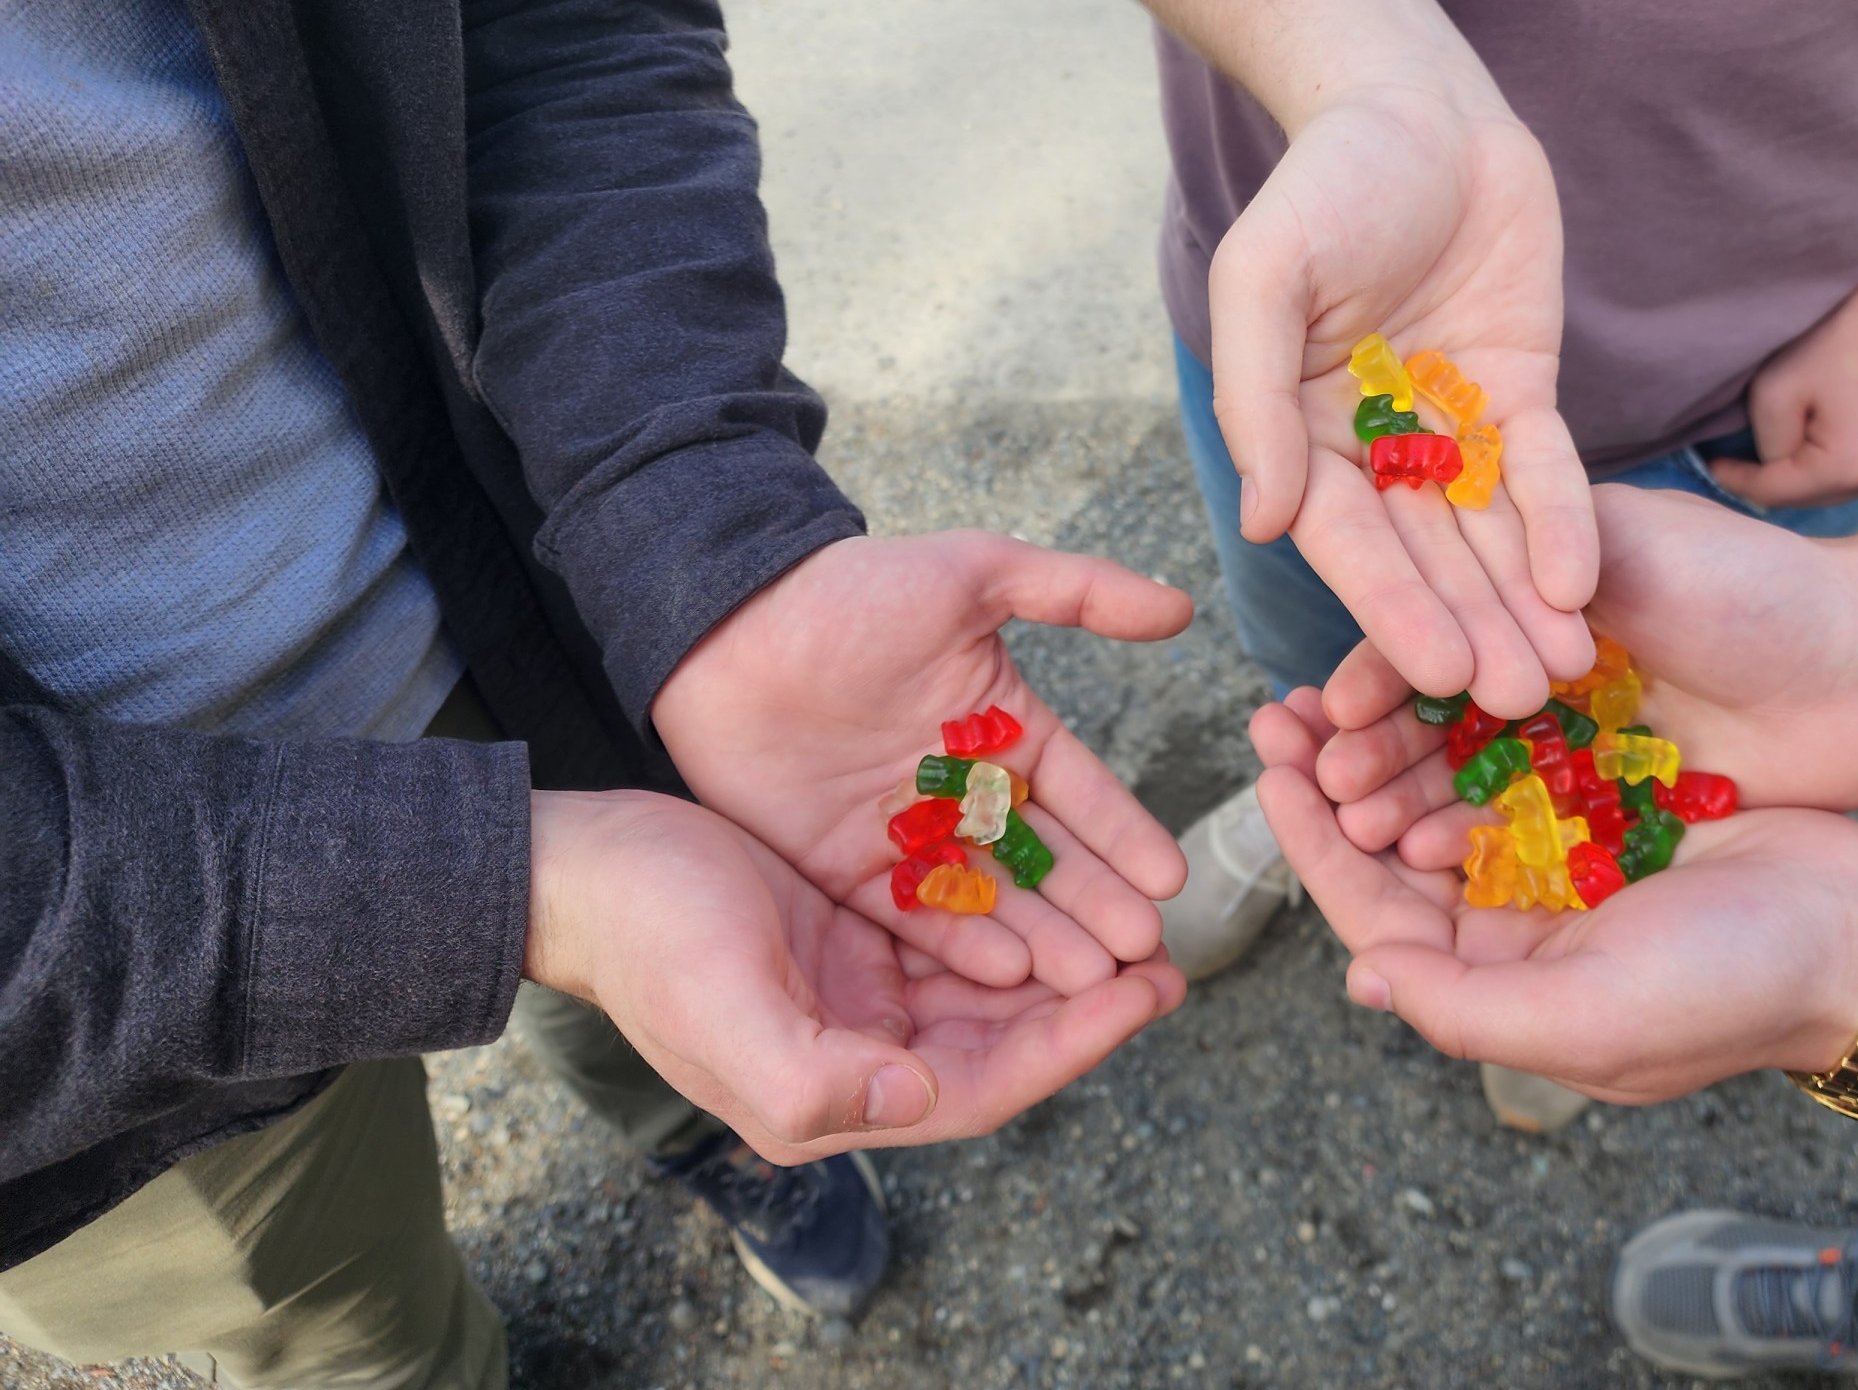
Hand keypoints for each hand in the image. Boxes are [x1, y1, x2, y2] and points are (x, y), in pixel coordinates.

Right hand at [526, 789, 1182, 1160]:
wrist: (586, 866)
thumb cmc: (650, 938)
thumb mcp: (725, 1008)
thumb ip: (817, 1075)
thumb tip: (920, 1093)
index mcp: (836, 1092)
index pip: (985, 1084)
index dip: (1072, 1045)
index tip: (1146, 995)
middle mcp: (858, 1053)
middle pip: (1003, 1040)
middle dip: (1086, 1005)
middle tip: (1169, 958)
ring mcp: (857, 992)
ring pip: (988, 988)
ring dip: (1061, 962)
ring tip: (1137, 926)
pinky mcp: (853, 931)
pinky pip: (954, 933)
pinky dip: (1009, 916)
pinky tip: (1058, 886)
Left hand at [652, 532, 1192, 995]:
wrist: (726, 624)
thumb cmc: (853, 590)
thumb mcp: (973, 572)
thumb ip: (1080, 590)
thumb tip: (1183, 608)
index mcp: (1005, 728)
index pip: (1083, 793)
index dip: (1126, 836)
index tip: (1171, 881)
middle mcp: (967, 792)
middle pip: (1048, 859)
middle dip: (1099, 905)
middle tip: (1148, 952)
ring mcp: (911, 836)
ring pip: (994, 896)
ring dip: (1047, 937)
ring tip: (1097, 978)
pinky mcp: (850, 870)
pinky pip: (918, 916)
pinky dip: (964, 944)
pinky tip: (1013, 975)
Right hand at [1209, 85, 1599, 717]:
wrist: (1418, 105)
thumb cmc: (1324, 185)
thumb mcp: (1265, 277)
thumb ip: (1257, 397)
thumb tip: (1268, 522)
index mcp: (1302, 438)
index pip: (1348, 543)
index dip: (1392, 609)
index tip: (1432, 673)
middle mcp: (1375, 450)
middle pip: (1427, 558)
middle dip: (1470, 628)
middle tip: (1512, 700)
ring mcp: (1452, 429)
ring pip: (1490, 535)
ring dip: (1521, 605)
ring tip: (1559, 673)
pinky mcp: (1520, 399)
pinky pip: (1543, 474)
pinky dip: (1563, 527)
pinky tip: (1581, 585)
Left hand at [1250, 693, 1857, 1099]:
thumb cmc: (1728, 990)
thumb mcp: (1589, 1020)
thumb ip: (1467, 1009)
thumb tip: (1360, 975)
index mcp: (1497, 981)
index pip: (1371, 912)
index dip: (1310, 843)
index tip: (1268, 769)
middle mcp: (1512, 920)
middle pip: (1392, 842)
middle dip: (1332, 776)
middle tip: (1282, 705)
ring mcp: (1556, 854)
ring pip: (1441, 787)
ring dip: (1389, 737)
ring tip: (1338, 678)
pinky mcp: (1603, 794)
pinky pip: (1511, 749)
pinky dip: (1466, 712)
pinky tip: (1435, 661)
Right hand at [1312, 483, 1857, 834]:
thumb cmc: (1756, 589)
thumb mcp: (1631, 543)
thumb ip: (1530, 556)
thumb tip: (1419, 587)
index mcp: (1534, 594)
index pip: (1425, 636)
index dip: (1371, 674)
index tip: (1322, 711)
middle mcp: (1541, 668)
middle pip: (1429, 714)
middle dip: (1368, 750)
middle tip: (1316, 785)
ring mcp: (1574, 740)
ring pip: (1464, 777)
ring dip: (1404, 802)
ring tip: (1358, 830)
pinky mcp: (1611, 801)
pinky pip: (1524, 826)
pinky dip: (1472, 841)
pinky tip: (1428, 861)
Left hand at [1708, 273, 1857, 507]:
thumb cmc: (1843, 331)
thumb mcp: (1777, 387)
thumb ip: (1765, 443)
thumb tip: (1770, 466)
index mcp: (1853, 466)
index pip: (1777, 494)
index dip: (1737, 479)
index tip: (1711, 465)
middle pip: (1813, 498)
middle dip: (1780, 478)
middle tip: (1744, 454)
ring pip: (1843, 488)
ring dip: (1816, 472)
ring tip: (1795, 437)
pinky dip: (1849, 461)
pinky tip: (1837, 430)